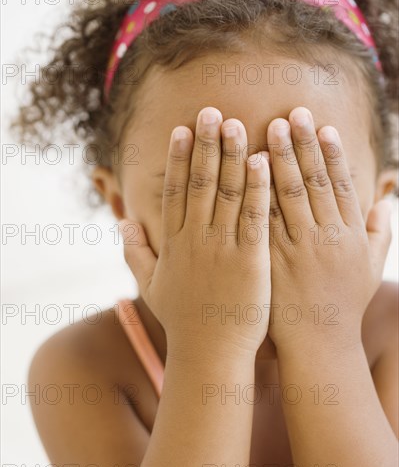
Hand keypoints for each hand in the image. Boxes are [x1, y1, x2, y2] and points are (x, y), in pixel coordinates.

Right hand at [120, 107, 270, 358]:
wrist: (209, 354)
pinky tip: (262, 162)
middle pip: (200, 183)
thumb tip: (123, 220)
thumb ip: (134, 251)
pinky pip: (253, 217)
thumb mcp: (150, 286)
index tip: (184, 129)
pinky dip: (257, 188)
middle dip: (206, 144)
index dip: (180, 158)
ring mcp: (222, 248)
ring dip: (232, 156)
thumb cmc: (183, 321)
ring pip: (226, 193)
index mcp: (173, 244)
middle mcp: (195, 240)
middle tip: (212, 111)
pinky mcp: (250, 260)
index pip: (175, 191)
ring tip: (237, 123)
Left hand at [266, 107, 391, 349]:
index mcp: (350, 236)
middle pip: (315, 183)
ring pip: (288, 197)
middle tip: (293, 113)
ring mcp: (298, 250)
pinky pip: (263, 223)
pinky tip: (246, 170)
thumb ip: (379, 234)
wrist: (318, 345)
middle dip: (303, 146)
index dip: (334, 155)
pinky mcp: (272, 263)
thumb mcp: (370, 270)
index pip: (343, 186)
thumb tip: (385, 203)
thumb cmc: (343, 305)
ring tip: (268, 129)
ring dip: (278, 161)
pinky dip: (255, 195)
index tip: (324, 127)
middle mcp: (327, 238)